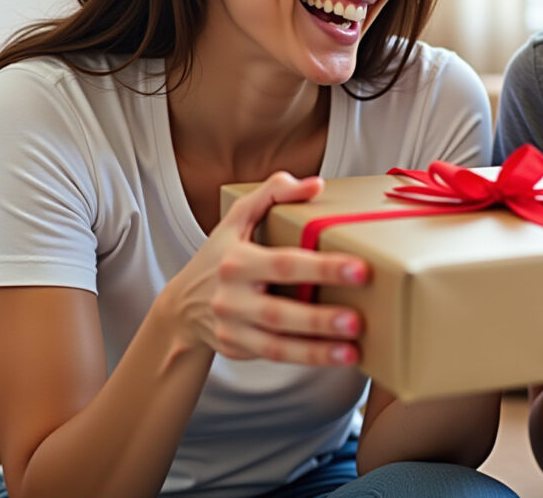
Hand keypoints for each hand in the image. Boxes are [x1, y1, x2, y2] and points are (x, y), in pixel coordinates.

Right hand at [163, 172, 369, 366]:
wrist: (182, 305)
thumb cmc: (221, 255)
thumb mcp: (237, 218)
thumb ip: (273, 193)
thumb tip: (315, 185)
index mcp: (236, 261)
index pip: (283, 264)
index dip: (321, 268)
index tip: (360, 269)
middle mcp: (230, 298)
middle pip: (278, 312)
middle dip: (319, 319)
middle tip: (357, 320)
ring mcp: (232, 328)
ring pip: (276, 345)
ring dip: (317, 351)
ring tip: (352, 352)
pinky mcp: (236, 350)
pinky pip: (275, 357)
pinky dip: (306, 358)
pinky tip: (336, 357)